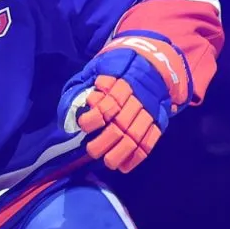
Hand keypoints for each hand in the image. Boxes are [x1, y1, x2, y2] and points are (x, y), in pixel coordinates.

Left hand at [58, 47, 175, 172]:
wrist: (155, 62)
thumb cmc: (119, 67)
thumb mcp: (99, 66)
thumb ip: (83, 84)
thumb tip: (70, 108)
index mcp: (120, 83)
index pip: (108, 104)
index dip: (95, 118)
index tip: (83, 125)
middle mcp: (136, 98)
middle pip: (121, 123)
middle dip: (105, 141)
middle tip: (91, 150)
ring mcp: (149, 110)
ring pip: (136, 135)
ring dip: (120, 152)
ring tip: (108, 162)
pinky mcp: (159, 120)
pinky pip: (150, 141)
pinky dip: (137, 157)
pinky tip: (124, 166)